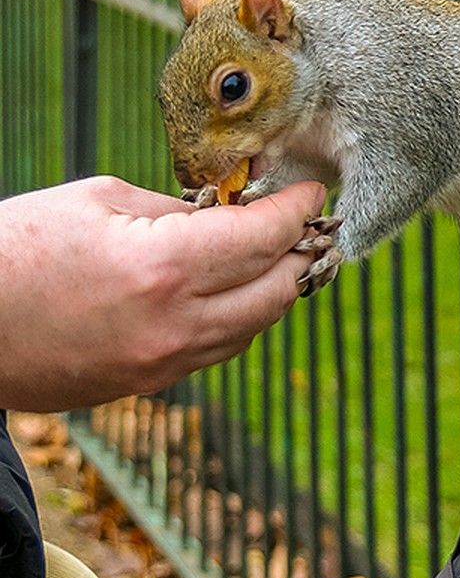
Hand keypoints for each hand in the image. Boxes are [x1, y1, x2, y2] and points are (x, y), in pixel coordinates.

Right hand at [0, 175, 326, 410]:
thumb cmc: (17, 249)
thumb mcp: (101, 201)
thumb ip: (178, 210)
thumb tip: (231, 210)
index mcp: (166, 267)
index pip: (267, 238)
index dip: (298, 210)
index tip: (311, 192)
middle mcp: (176, 324)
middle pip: (279, 290)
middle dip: (299, 250)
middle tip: (302, 221)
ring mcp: (162, 363)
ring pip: (255, 326)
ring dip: (274, 287)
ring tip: (272, 253)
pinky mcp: (146, 385)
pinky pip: (219, 350)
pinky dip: (240, 318)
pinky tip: (230, 289)